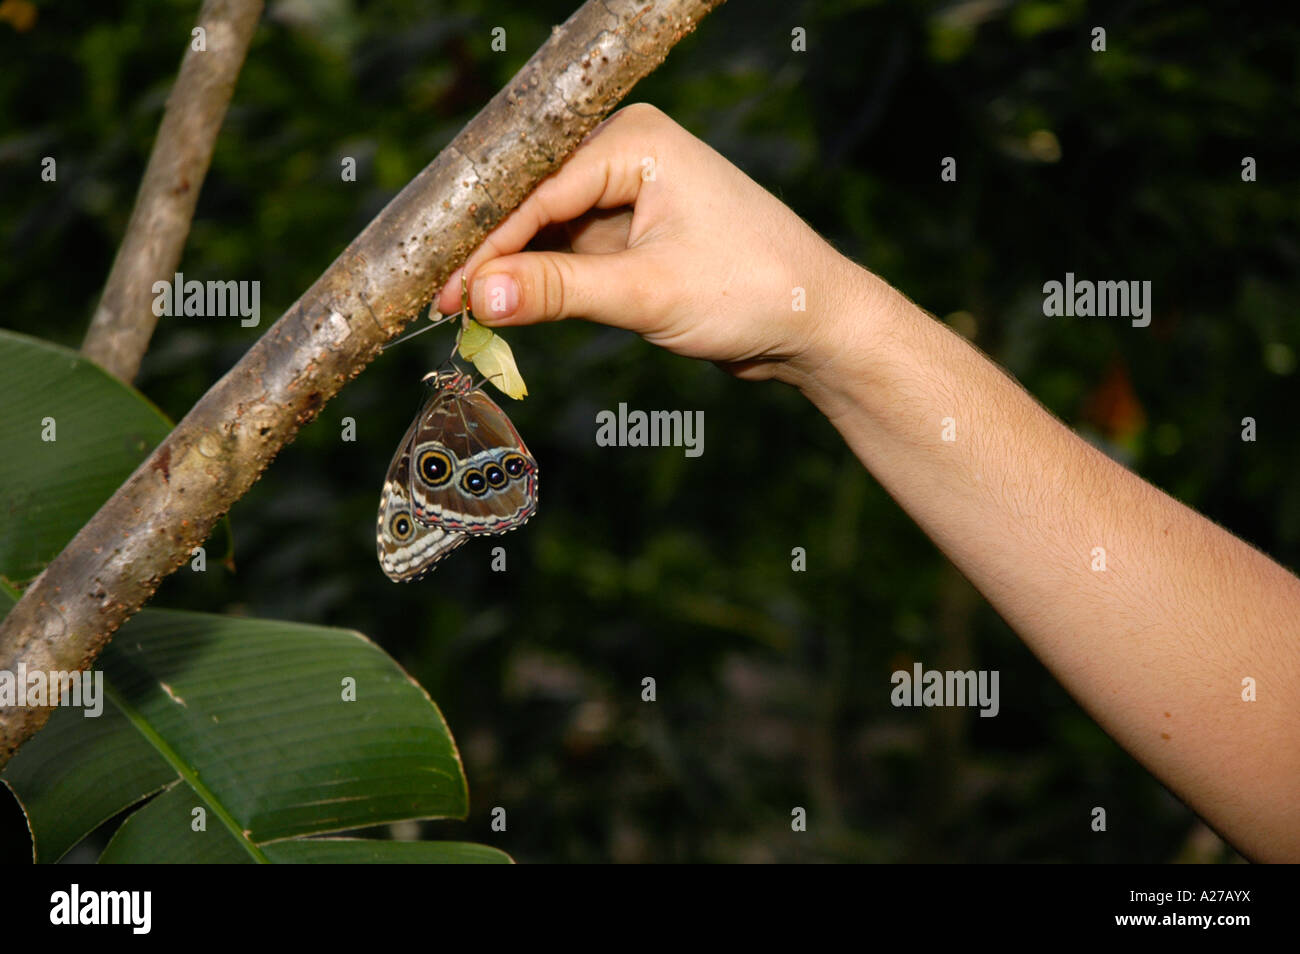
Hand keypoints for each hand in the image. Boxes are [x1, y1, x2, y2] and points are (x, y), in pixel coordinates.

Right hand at [436, 103, 880, 384]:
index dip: (485, 244)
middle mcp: (627, 154)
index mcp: (635, 141)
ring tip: (460, 311)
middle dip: (488, 252)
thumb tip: (479, 297)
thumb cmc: (751, 291)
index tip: (442, 290)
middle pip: (532, 202)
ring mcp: (629, 193)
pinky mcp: (632, 232)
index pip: (537, 190)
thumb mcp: (647, 293)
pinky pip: (569, 253)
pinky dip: (540, 282)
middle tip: (437, 300)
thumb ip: (559, 292)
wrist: (815, 324)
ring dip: (511, 271)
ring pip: (546, 231)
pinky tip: (503, 308)